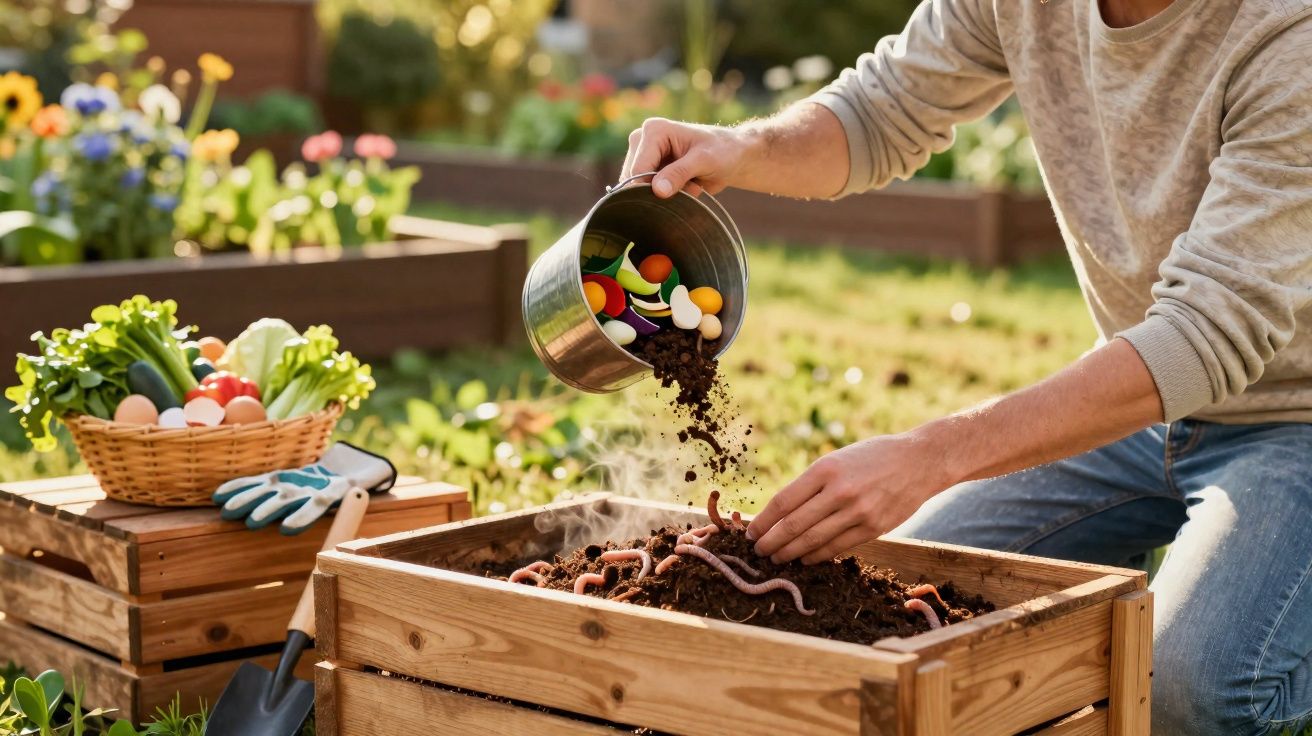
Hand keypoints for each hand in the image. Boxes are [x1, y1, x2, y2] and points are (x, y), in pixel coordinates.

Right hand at [620, 117, 755, 198]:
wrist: (731, 156)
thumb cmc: (722, 151)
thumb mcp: (704, 161)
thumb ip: (680, 173)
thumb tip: (657, 190)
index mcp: (653, 130)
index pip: (638, 169)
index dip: (655, 188)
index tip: (687, 187)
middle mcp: (642, 140)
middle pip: (637, 181)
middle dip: (663, 191)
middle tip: (692, 184)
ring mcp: (644, 156)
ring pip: (642, 190)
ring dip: (668, 194)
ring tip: (691, 184)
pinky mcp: (648, 169)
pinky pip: (648, 192)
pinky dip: (668, 196)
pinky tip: (686, 186)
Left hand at [746, 433, 951, 564]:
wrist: (918, 461)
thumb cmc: (871, 458)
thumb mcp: (837, 459)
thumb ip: (812, 483)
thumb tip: (780, 512)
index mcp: (826, 469)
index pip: (784, 501)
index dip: (764, 521)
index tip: (751, 532)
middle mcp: (840, 491)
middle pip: (794, 525)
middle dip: (772, 542)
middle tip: (758, 551)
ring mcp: (858, 512)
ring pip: (814, 540)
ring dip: (790, 553)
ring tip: (776, 558)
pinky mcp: (873, 528)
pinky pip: (837, 547)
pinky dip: (817, 555)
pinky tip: (804, 558)